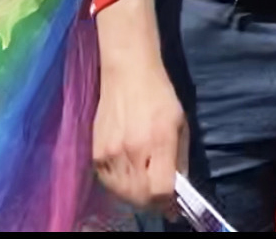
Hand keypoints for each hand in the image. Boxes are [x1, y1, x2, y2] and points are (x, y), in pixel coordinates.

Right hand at [93, 52, 187, 215]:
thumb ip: (180, 159)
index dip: (168, 201)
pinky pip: (109, 184)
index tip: (173, 203)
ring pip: (124, 194)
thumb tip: (178, 192)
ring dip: (137, 196)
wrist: (127, 72)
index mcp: (158, 140)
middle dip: (153, 202)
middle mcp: (132, 150)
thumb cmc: (159, 95)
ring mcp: (111, 154)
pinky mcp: (96, 154)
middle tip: (159, 196)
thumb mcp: (180, 123)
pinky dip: (121, 186)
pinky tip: (129, 175)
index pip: (161, 190)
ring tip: (144, 185)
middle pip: (141, 197)